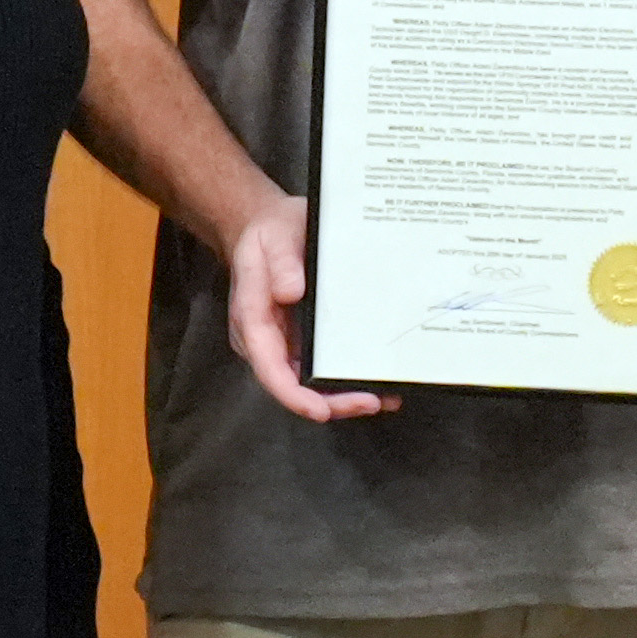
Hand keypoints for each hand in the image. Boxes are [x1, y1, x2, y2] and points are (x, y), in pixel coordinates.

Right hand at [215, 186, 391, 425]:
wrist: (269, 227)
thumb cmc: (271, 233)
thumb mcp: (274, 237)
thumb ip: (281, 262)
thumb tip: (291, 292)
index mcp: (253, 321)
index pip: (269, 368)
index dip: (293, 395)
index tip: (321, 410)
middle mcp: (267, 342)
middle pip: (293, 386)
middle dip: (329, 403)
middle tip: (370, 403)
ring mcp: (285, 343)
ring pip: (309, 383)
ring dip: (342, 397)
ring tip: (383, 398)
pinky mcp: (303, 341)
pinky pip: (321, 368)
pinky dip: (346, 380)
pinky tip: (377, 382)